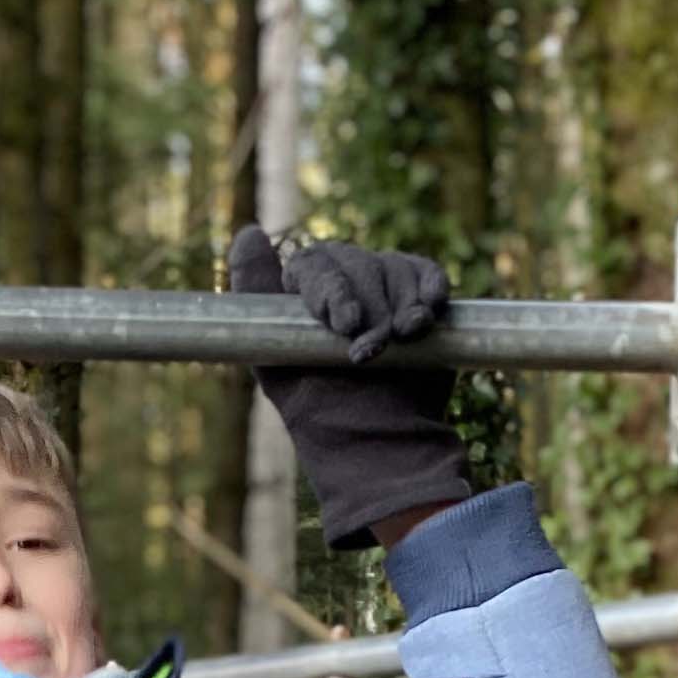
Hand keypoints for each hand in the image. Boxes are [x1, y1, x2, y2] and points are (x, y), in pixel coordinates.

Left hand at [229, 227, 472, 551]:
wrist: (379, 444)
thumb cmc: (323, 412)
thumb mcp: (275, 360)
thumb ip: (257, 295)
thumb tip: (248, 232)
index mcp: (306, 298)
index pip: (315, 265)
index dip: (330, 289)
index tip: (344, 325)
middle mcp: (344, 289)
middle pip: (355, 262)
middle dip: (367, 305)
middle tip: (370, 350)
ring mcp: (383, 293)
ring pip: (392, 267)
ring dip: (400, 305)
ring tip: (405, 340)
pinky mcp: (421, 303)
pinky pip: (426, 273)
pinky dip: (429, 287)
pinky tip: (428, 313)